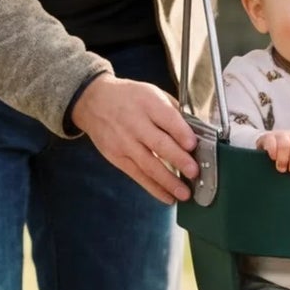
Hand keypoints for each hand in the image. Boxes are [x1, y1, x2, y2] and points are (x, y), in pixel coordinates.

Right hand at [72, 73, 197, 201]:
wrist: (93, 101)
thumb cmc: (129, 97)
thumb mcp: (152, 92)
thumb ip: (173, 111)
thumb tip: (196, 132)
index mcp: (148, 103)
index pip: (167, 119)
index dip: (181, 133)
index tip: (193, 145)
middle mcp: (135, 123)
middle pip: (159, 144)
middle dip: (178, 159)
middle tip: (194, 172)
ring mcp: (124, 142)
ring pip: (148, 165)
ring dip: (168, 181)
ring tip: (184, 193)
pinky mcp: (117, 157)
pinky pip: (137, 175)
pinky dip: (153, 188)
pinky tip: (167, 197)